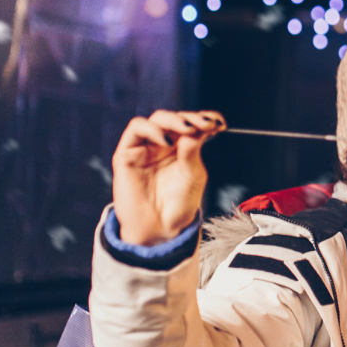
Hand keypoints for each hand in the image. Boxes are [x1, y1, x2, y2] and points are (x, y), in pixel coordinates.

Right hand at [111, 110, 224, 245]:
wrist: (161, 228)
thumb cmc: (179, 203)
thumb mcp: (193, 175)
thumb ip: (192, 151)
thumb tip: (194, 129)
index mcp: (182, 146)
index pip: (192, 123)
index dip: (205, 118)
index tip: (219, 122)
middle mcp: (164, 143)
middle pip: (175, 118)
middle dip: (191, 118)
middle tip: (206, 125)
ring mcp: (145, 147)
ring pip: (157, 119)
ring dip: (174, 120)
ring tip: (188, 130)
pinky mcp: (127, 153)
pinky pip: (136, 129)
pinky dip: (152, 129)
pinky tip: (166, 140)